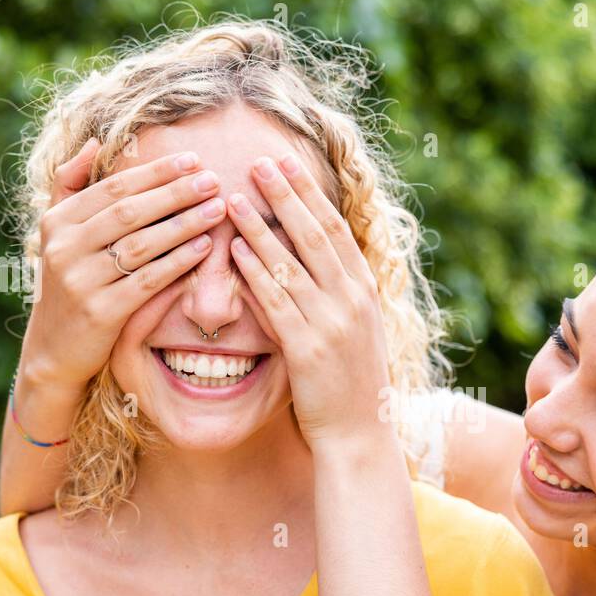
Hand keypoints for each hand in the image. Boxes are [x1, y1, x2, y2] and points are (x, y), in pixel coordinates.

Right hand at [20, 139, 226, 391]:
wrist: (55, 348)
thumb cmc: (69, 282)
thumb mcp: (59, 234)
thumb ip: (71, 186)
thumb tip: (94, 142)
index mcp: (57, 221)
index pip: (113, 187)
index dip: (155, 172)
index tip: (193, 159)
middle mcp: (65, 248)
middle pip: (129, 212)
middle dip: (175, 193)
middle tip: (213, 179)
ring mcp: (81, 281)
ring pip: (142, 244)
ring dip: (184, 224)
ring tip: (217, 208)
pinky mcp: (102, 312)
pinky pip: (148, 280)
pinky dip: (179, 261)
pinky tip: (206, 247)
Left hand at [227, 152, 395, 452]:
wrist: (360, 434)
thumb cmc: (350, 385)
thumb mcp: (350, 331)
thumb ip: (329, 295)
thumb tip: (299, 261)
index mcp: (363, 290)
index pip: (335, 228)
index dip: (309, 193)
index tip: (286, 164)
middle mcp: (351, 300)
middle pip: (314, 234)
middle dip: (285, 194)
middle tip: (259, 160)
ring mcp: (332, 323)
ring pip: (291, 262)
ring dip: (260, 226)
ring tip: (232, 197)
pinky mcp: (308, 348)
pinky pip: (276, 301)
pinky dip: (254, 272)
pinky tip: (233, 250)